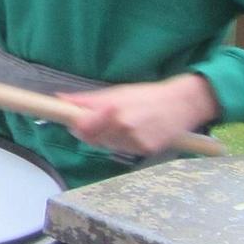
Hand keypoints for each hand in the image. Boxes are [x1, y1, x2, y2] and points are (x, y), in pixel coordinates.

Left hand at [62, 74, 221, 155]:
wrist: (182, 104)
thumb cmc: (147, 95)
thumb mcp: (117, 92)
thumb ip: (88, 99)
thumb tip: (61, 99)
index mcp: (114, 111)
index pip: (83, 127)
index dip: (76, 126)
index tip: (74, 121)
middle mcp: (124, 129)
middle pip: (93, 139)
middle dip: (90, 132)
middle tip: (95, 121)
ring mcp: (136, 142)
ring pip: (108, 145)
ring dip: (106, 137)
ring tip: (118, 123)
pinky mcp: (146, 151)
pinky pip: (124, 150)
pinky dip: (121, 143)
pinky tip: (131, 131)